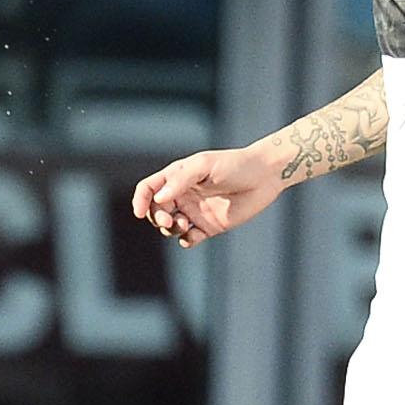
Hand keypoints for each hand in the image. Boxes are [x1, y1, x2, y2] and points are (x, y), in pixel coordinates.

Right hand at [133, 143, 280, 246]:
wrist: (265, 176)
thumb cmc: (235, 165)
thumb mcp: (205, 166)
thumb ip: (180, 180)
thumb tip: (159, 199)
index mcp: (178, 177)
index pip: (149, 189)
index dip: (140, 200)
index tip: (139, 212)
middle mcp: (183, 195)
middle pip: (156, 211)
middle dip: (156, 218)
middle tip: (168, 221)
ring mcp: (195, 212)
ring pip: (170, 227)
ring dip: (170, 229)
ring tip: (185, 225)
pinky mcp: (209, 227)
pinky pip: (188, 239)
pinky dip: (186, 240)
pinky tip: (193, 235)